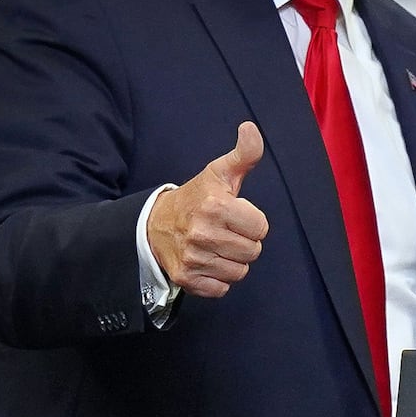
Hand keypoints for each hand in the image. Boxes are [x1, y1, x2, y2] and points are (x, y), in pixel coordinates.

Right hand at [147, 121, 268, 297]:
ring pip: (240, 271)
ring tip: (218, 246)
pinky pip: (222, 288)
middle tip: (227, 231)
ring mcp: (193, 258)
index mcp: (215, 206)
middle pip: (253, 251)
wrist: (154, 224)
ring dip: (233, 261)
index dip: (252, 221)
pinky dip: (219, 278)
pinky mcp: (186, 278)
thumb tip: (251, 128)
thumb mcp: (219, 173)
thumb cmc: (196, 197)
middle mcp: (202, 234)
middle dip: (245, 242)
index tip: (237, 215)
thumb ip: (244, 154)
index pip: (261, 227)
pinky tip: (208, 261)